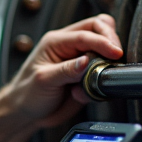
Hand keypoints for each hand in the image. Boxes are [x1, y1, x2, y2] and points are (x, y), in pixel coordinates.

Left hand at [0, 14, 122, 141]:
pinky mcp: (85, 75)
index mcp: (55, 42)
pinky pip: (102, 71)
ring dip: (107, 60)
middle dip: (110, 40)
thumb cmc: (27, 94)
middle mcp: (68, 47)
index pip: (84, 34)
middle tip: (116, 56)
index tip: (116, 52)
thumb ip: (66, 70)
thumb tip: (86, 61)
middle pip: (98, 28)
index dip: (103, 41)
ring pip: (103, 47)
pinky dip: (102, 79)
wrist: (25, 113)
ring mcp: (78, 60)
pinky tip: (88, 92)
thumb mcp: (44, 81)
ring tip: (97, 78)